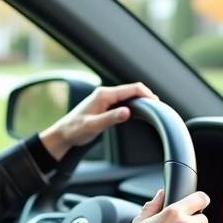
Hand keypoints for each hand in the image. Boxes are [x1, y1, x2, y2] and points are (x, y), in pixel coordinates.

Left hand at [39, 82, 157, 160]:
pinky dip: (135, 104)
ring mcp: (106, 98)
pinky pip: (125, 101)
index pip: (132, 89)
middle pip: (133, 90)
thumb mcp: (92, 126)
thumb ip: (110, 119)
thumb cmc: (74, 130)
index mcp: (104, 95)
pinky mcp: (106, 105)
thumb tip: (127, 112)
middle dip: (147, 96)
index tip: (158, 104)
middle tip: (159, 108)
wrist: (63, 134)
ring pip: (130, 95)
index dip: (147, 94)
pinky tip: (140, 112)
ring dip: (142, 100)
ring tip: (153, 110)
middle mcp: (106, 93)